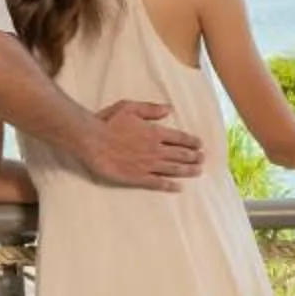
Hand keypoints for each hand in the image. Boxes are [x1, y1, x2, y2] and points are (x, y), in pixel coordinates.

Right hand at [82, 100, 202, 190]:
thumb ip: (151, 109)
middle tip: (203, 159)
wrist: (92, 140)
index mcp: (154, 132)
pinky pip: (157, 183)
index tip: (200, 144)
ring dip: (187, 170)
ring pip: (173, 169)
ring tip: (198, 171)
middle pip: (180, 155)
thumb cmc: (108, 122)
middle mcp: (154, 149)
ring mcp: (147, 165)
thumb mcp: (130, 107)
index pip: (179, 138)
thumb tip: (169, 109)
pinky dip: (170, 185)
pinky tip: (178, 187)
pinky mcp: (137, 177)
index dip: (191, 141)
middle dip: (194, 157)